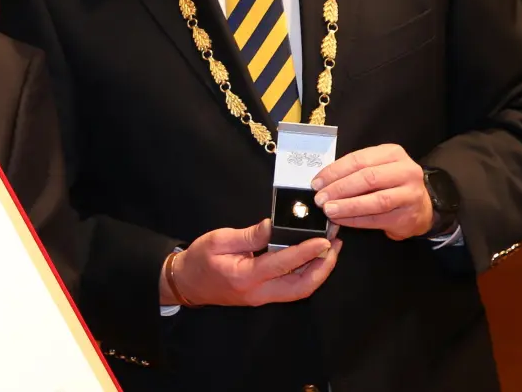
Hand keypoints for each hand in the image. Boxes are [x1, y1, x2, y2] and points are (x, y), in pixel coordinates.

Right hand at [160, 219, 341, 307]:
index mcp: (245, 277)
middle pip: (301, 287)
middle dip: (323, 267)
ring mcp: (263, 297)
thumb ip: (249, 235)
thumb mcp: (219, 240)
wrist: (186, 283)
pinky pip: (293, 287)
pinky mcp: (265, 295)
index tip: (323, 239)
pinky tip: (314, 257)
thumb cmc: (199, 260)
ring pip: (300, 289)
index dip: (305, 252)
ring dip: (319, 271)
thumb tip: (274, 225)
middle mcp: (258, 292)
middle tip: (335, 244)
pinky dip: (308, 273)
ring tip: (331, 249)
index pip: (282, 264)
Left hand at [312, 144, 433, 240]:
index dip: (335, 171)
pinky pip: (377, 218)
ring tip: (329, 210)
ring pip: (375, 200)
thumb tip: (323, 182)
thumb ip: (355, 171)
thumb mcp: (378, 168)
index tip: (317, 182)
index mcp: (393, 153)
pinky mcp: (408, 216)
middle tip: (320, 198)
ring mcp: (410, 194)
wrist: (422, 207)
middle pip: (367, 178)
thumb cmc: (392, 184)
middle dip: (339, 188)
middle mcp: (405, 171)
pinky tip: (341, 220)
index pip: (359, 160)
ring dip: (347, 206)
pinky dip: (356, 220)